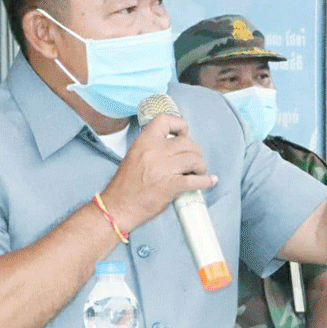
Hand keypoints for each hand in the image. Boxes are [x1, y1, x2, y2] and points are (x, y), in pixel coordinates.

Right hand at [100, 113, 216, 231]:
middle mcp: (153, 152)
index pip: (165, 120)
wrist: (117, 207)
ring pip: (194, 159)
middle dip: (195, 152)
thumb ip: (153, 147)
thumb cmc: (125, 185)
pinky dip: (205, 181)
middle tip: (194, 160)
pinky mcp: (169, 186)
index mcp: (143, 142)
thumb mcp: (135, 156)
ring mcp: (162, 169)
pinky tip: (209, 181)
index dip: (180, 124)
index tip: (185, 134)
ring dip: (200, 166)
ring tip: (198, 171)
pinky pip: (195, 180)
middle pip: (186, 142)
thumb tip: (178, 144)